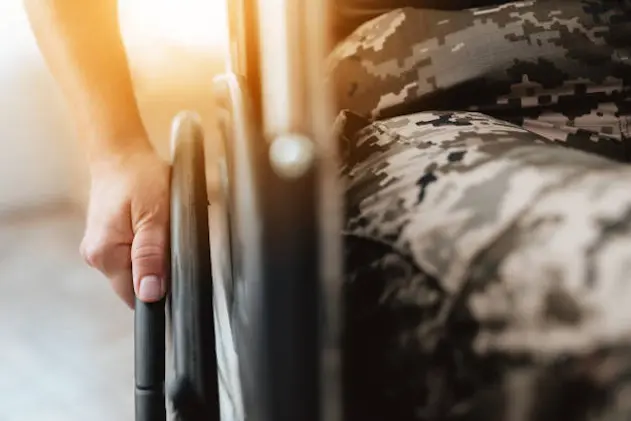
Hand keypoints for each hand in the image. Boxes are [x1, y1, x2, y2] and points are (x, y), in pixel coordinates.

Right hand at [80, 144, 169, 307]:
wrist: (120, 153)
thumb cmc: (139, 177)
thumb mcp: (155, 216)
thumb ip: (151, 256)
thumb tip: (150, 293)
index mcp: (105, 254)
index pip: (135, 296)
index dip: (158, 289)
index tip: (171, 267)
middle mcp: (96, 256)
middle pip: (135, 284)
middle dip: (157, 268)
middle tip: (166, 236)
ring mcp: (98, 248)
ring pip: (134, 269)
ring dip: (151, 255)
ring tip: (156, 227)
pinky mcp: (105, 240)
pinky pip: (130, 255)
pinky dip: (144, 245)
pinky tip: (148, 225)